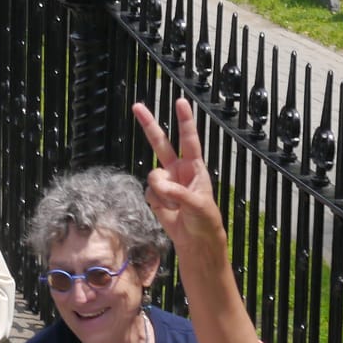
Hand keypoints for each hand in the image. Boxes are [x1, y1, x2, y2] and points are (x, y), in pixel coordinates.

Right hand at [135, 98, 226, 254]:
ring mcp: (166, 182)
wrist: (195, 241)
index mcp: (194, 167)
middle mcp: (178, 170)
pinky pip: (149, 193)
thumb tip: (158, 184)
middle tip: (137, 106)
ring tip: (176, 206)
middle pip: (161, 143)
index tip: (181, 101)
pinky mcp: (156, 195)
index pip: (189, 140)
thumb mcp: (199, 205)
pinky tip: (168, 211)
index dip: (185, 121)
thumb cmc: (205, 220)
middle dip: (148, 125)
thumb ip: (179, 192)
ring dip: (163, 193)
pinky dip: (157, 203)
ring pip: (153, 176)